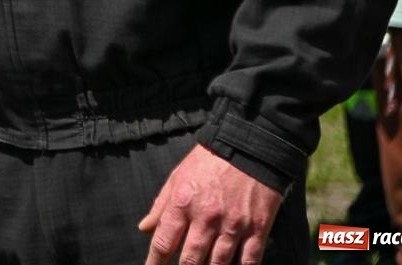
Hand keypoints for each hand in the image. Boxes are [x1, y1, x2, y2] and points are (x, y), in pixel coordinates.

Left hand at [139, 144, 281, 264]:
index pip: (164, 243)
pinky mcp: (257, 229)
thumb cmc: (208, 162)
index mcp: (182, 204)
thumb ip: (160, 205)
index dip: (155, 263)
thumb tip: (144, 229)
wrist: (249, 147)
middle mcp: (206, 218)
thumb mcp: (177, 177)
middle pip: (191, 260)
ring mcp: (233, 226)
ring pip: (219, 264)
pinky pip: (249, 261)